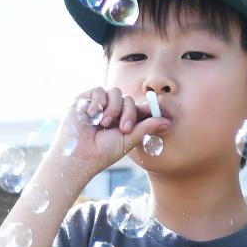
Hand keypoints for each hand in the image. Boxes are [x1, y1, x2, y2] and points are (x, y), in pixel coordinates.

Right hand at [41, 88, 172, 186]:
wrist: (79, 156)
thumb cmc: (102, 153)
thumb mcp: (128, 140)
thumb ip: (146, 128)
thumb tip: (168, 122)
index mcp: (122, 120)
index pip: (137, 107)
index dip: (146, 107)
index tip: (157, 110)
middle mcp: (111, 111)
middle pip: (128, 99)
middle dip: (129, 113)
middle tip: (124, 128)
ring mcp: (98, 104)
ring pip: (115, 92)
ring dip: (113, 108)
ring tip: (104, 124)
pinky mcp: (84, 100)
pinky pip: (98, 91)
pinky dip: (98, 103)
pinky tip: (92, 117)